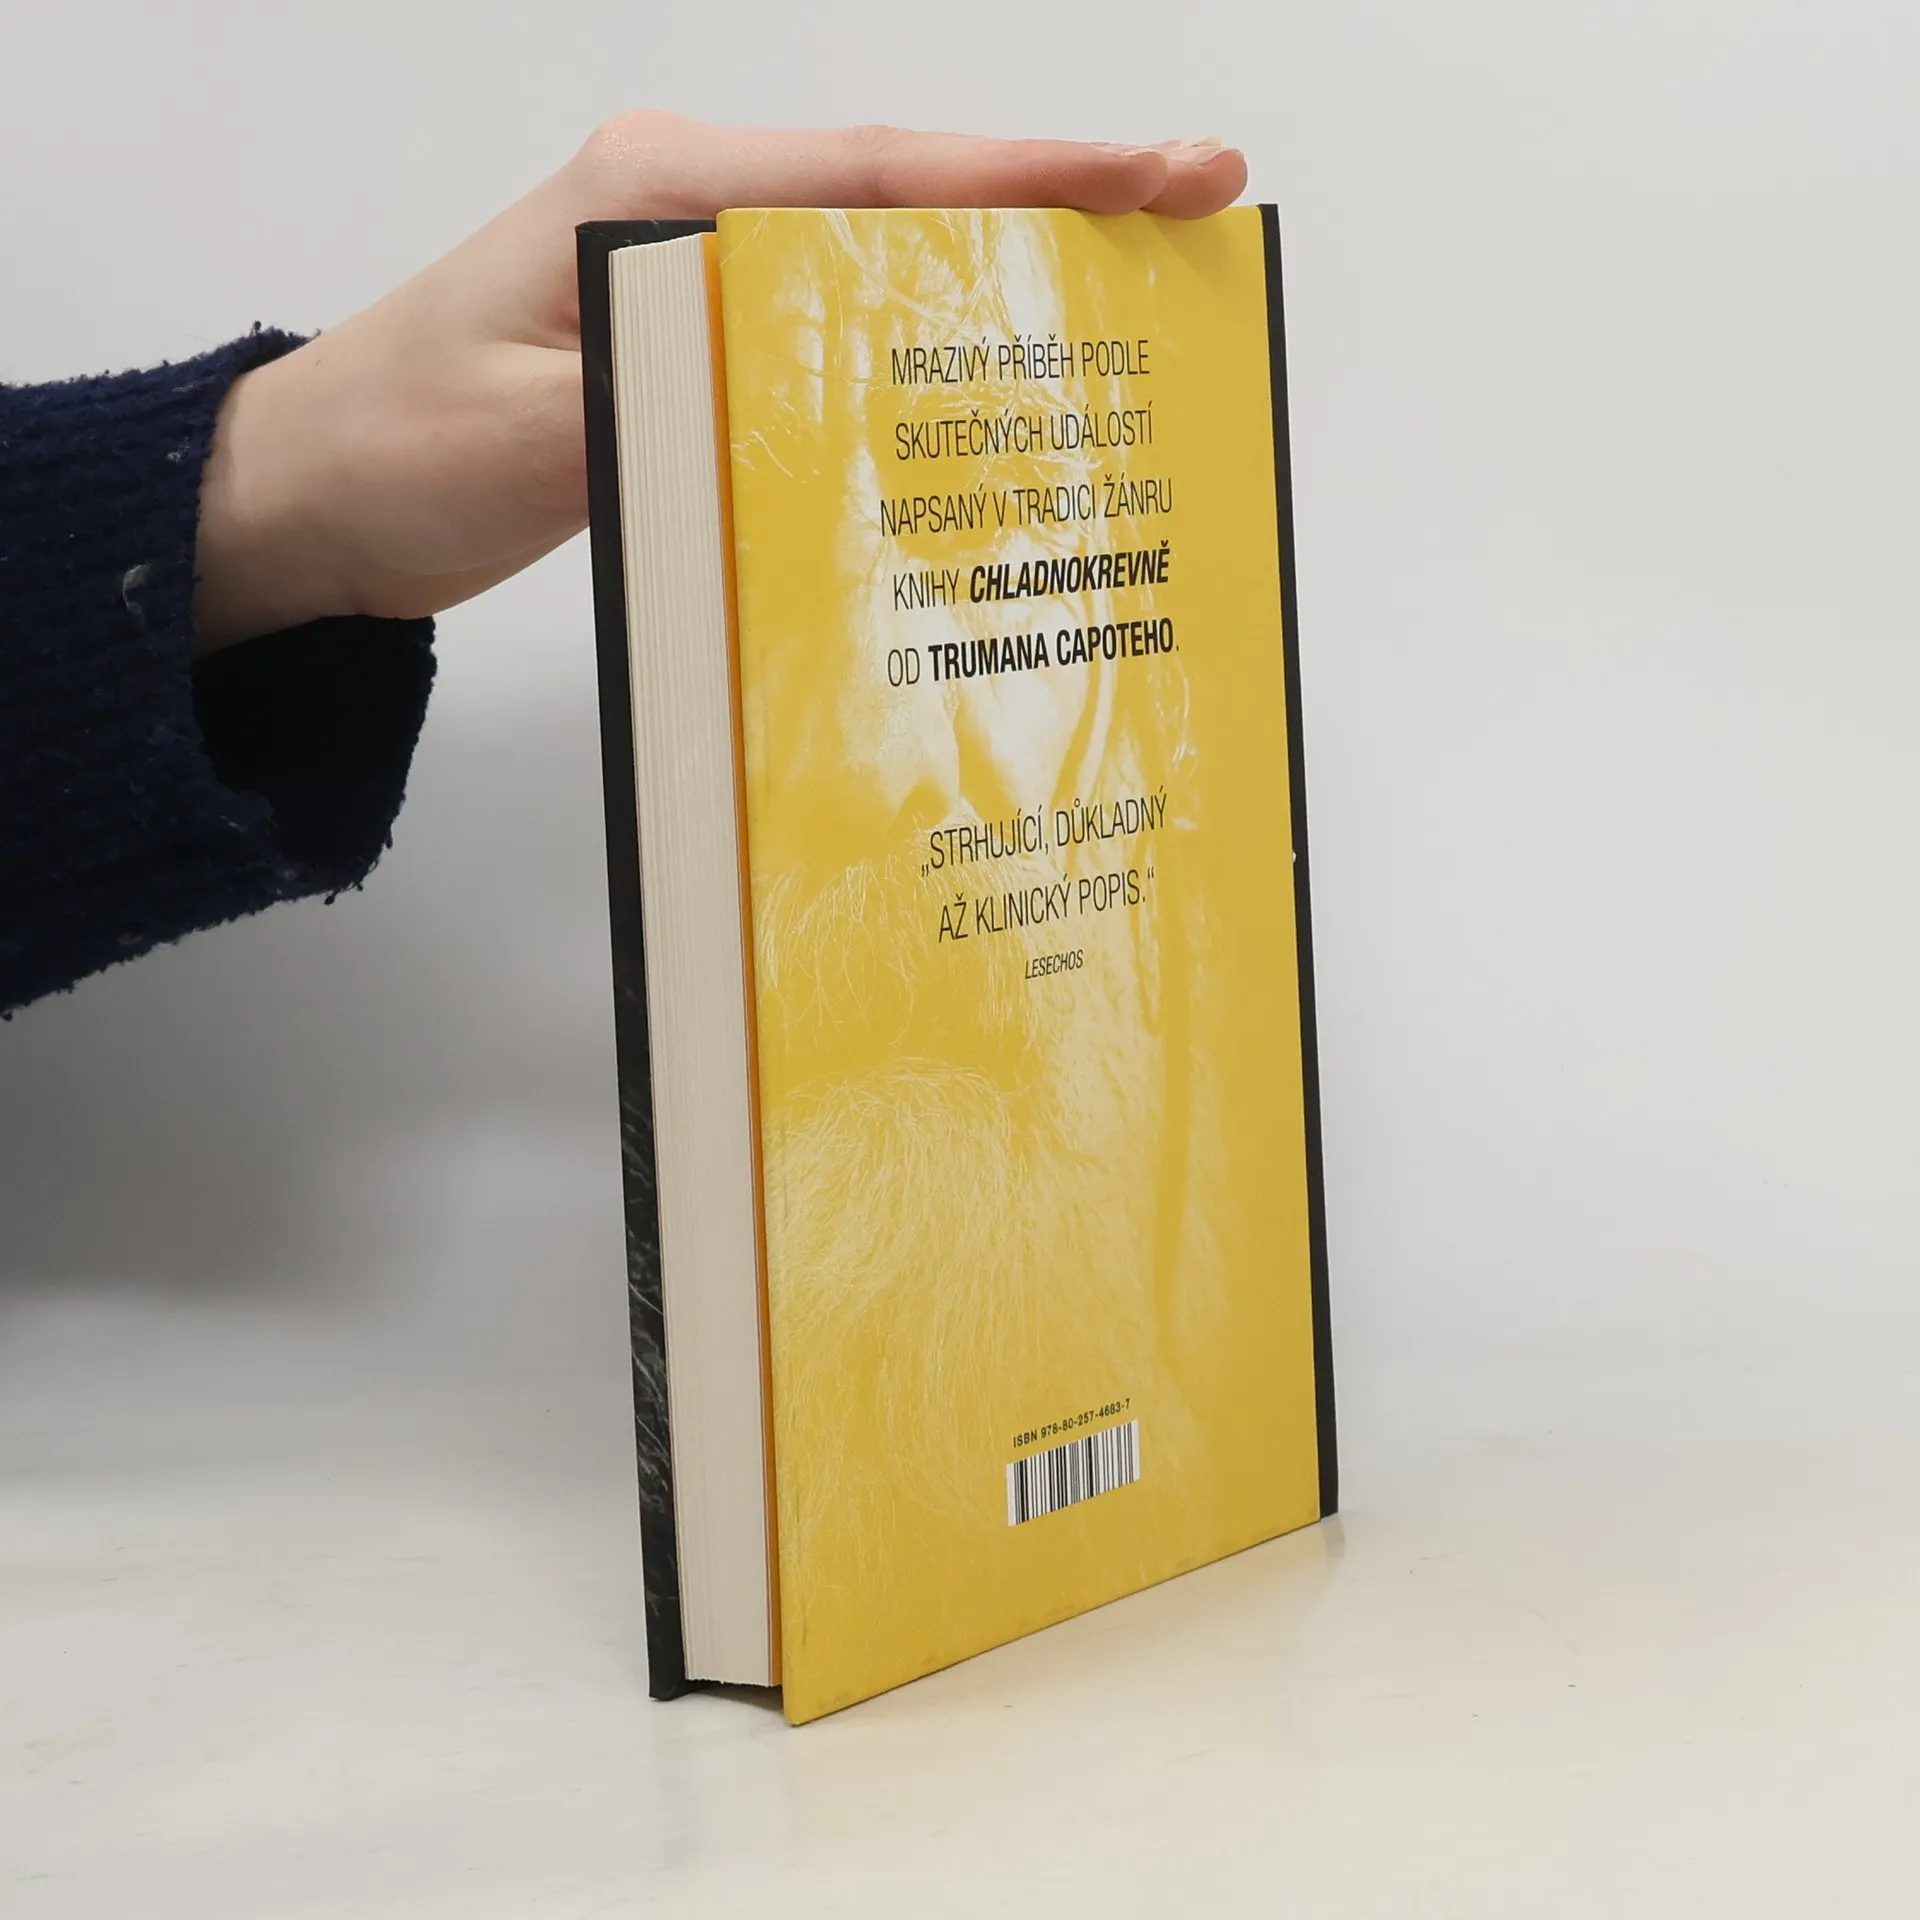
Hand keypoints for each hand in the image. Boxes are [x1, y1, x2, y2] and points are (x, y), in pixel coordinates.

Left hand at [191, 114, 1247, 649]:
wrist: (311, 494)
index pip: (879, 175)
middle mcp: (689, 214)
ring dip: (1005, 285)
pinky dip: (924, 357)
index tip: (1165, 171)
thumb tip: (814, 390)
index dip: (1034, 176)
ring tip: (1136, 312)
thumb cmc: (393, 448)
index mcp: (656, 193)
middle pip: (909, 201)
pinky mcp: (692, 350)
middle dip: (1059, 211)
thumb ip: (667, 395)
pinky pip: (836, 338)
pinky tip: (990, 396)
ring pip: (883, 269)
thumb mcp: (522, 434)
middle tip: (1198, 226)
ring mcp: (693, 279)